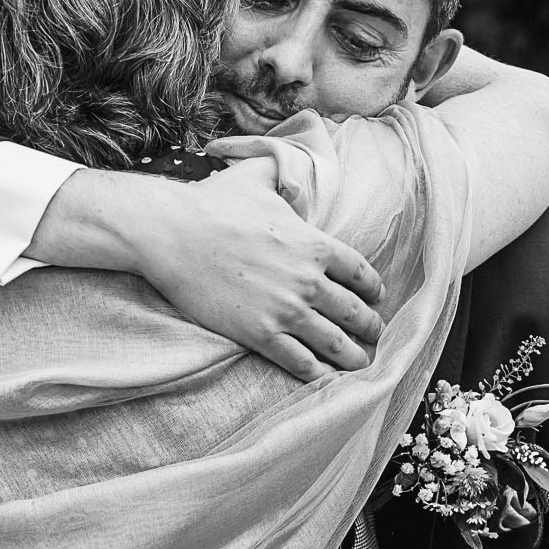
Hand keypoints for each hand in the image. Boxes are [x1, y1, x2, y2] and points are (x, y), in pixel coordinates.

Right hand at [129, 158, 384, 380]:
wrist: (172, 233)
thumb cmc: (212, 202)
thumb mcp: (256, 176)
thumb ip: (282, 173)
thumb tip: (289, 169)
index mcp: (314, 244)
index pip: (360, 272)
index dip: (373, 288)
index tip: (376, 297)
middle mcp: (308, 280)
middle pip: (355, 312)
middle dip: (370, 326)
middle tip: (374, 335)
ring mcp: (286, 310)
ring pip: (334, 343)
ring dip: (352, 356)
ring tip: (360, 364)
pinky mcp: (260, 334)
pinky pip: (300, 362)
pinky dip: (317, 374)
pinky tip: (324, 378)